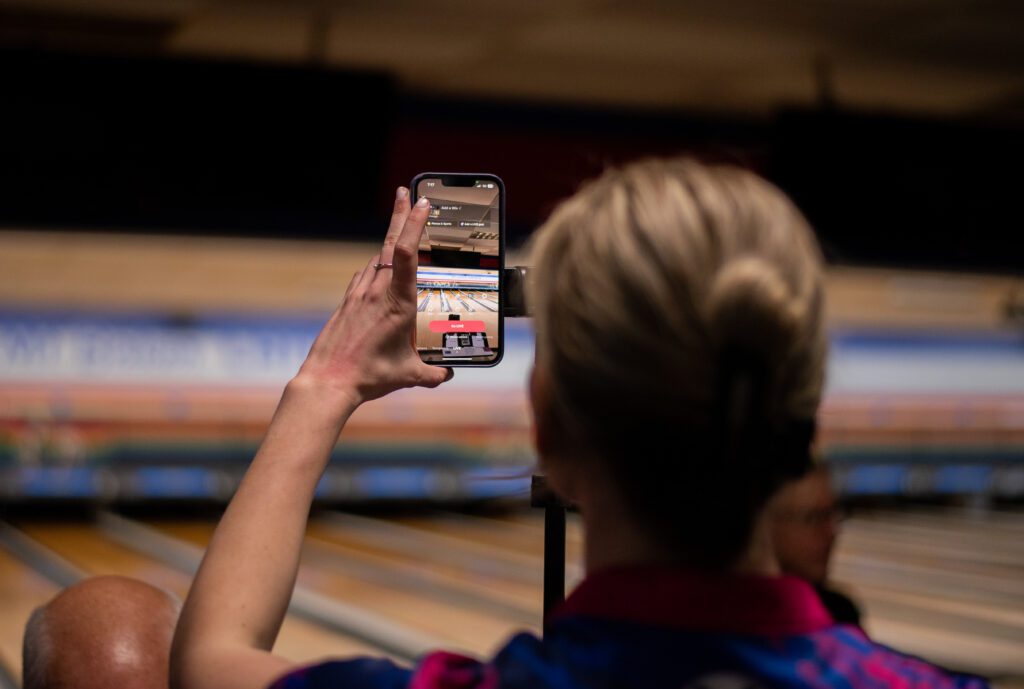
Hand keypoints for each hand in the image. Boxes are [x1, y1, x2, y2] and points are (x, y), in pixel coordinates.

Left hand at [294, 187, 452, 409]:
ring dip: (389, 244)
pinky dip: (374, 270)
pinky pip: (363, 277)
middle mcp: (376, 292)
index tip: (422, 203)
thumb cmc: (370, 377)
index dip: (415, 225)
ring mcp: (358, 295)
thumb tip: (447, 374)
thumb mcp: (409, 375)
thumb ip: (432, 374)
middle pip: (390, 245)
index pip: (407, 255)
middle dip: (400, 216)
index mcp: (397, 303)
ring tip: (401, 234)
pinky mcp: (347, 303)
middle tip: (406, 193)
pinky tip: (378, 276)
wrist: (328, 381)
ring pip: (376, 260)